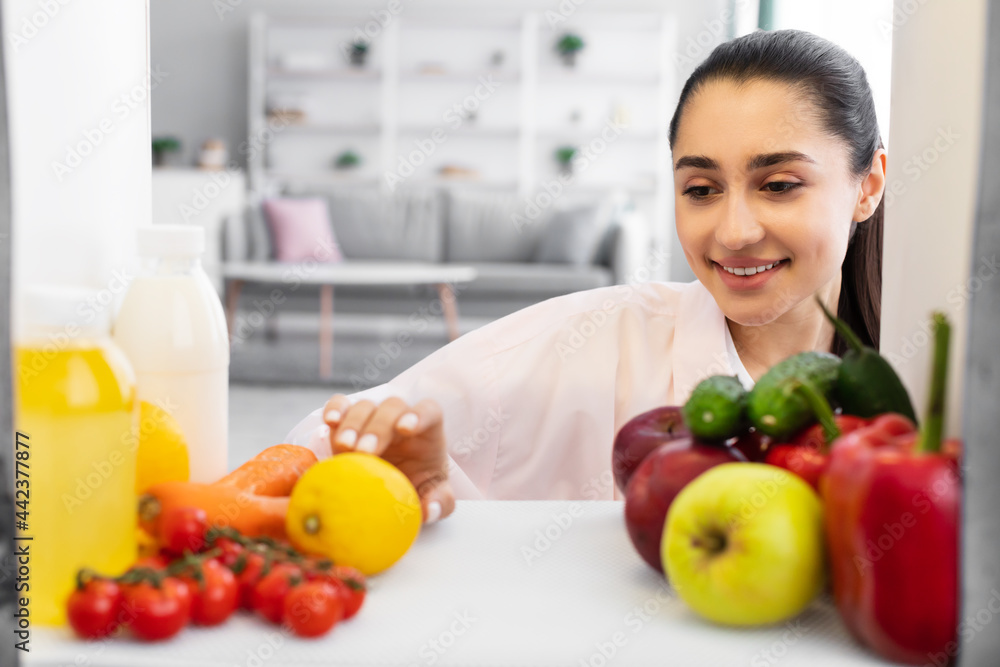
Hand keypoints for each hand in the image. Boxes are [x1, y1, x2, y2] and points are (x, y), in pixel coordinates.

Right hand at [322, 394, 454, 524]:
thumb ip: (440, 502)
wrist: (390, 489)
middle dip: (378, 427)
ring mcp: (373, 417)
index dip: (419, 415)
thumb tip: (430, 509)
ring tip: (345, 447)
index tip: (407, 428)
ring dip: (354, 424)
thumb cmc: (419, 486)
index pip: (429, 411)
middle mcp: (400, 418)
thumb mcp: (434, 496)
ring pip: (365, 406)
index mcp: (427, 430)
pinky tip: (330, 422)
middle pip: (392, 407)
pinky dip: (334, 409)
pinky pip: (340, 405)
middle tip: (366, 451)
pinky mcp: (349, 422)